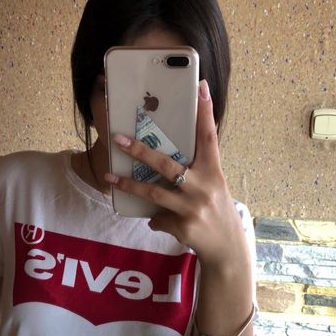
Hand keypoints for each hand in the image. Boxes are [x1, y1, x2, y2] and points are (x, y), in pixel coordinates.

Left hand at [105, 79, 249, 273]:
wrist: (227, 249)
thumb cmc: (215, 210)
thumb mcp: (212, 186)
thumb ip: (193, 172)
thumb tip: (159, 158)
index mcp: (213, 171)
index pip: (209, 137)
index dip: (205, 112)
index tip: (200, 86)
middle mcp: (205, 187)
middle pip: (167, 165)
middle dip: (140, 151)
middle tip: (118, 138)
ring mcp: (193, 208)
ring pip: (153, 193)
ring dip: (128, 185)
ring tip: (108, 176)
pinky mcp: (184, 227)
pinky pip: (158, 218)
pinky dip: (156, 219)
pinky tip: (159, 222)